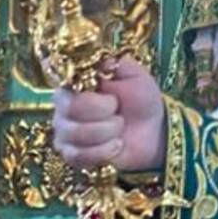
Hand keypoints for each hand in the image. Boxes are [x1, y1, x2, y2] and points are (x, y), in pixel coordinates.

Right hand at [52, 55, 166, 174]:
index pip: (67, 90)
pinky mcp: (71, 155)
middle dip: (103, 117)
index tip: (114, 101)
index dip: (92, 100)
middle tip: (119, 116)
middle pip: (68, 113)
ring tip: (119, 130)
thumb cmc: (141, 99)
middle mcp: (63, 107)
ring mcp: (64, 132)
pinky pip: (77, 157)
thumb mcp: (134, 75)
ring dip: (106, 134)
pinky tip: (116, 146)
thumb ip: (113, 65)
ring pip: (74, 136)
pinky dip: (103, 152)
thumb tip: (94, 61)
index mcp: (75, 84)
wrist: (153, 130)